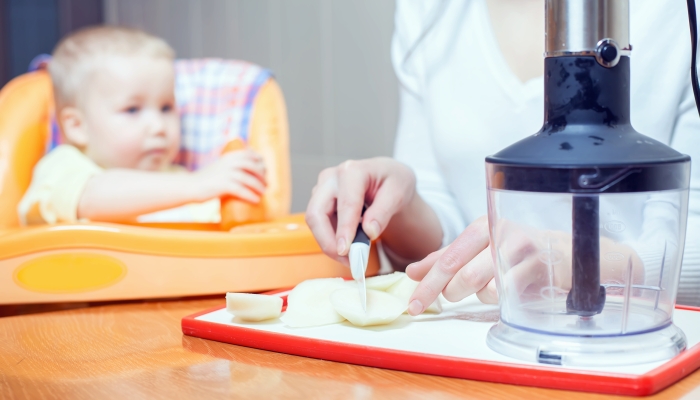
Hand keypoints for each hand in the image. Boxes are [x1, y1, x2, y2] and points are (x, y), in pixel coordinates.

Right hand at [195, 149, 266, 202]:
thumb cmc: (206, 179)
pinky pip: (242, 190)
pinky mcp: (223, 185)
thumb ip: (230, 164)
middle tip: (266, 184)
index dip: (260, 162)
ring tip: (263, 193)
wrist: (190, 186)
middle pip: (253, 166)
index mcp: (229, 156)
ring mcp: (226, 173)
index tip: (264, 170)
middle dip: (262, 175)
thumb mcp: (219, 166)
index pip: (251, 155)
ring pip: (249, 179)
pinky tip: (256, 200)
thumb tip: (244, 169)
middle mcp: (229, 163)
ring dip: (259, 187)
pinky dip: (251, 195)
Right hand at [305, 157, 417, 264]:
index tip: (346, 252)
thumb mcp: (399, 193)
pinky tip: (349, 248)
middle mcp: (331, 178)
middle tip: (347, 261)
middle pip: (317, 213)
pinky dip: (331, 240)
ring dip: (329, 244)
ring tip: (352, 258)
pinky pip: (319, 225)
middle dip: (328, 241)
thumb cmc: (393, 182)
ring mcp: (321, 189)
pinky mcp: (319, 201)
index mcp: (352, 171)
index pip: (345, 204)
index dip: (344, 230)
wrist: (386, 178)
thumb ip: (384, 211)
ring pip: (314, 221)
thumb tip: (369, 232)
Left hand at [406, 216, 643, 315]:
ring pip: (481, 284)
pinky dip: (499, 299)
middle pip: (459, 271)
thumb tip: (412, 272)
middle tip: (450, 298)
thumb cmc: (520, 251)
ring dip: (478, 296)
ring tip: (489, 289)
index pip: (445, 256)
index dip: (426, 283)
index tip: (413, 304)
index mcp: (481, 225)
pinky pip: (506, 293)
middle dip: (449, 292)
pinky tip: (507, 291)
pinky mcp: (538, 266)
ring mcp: (520, 248)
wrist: (570, 253)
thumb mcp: (481, 248)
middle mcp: (498, 232)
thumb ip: (446, 259)